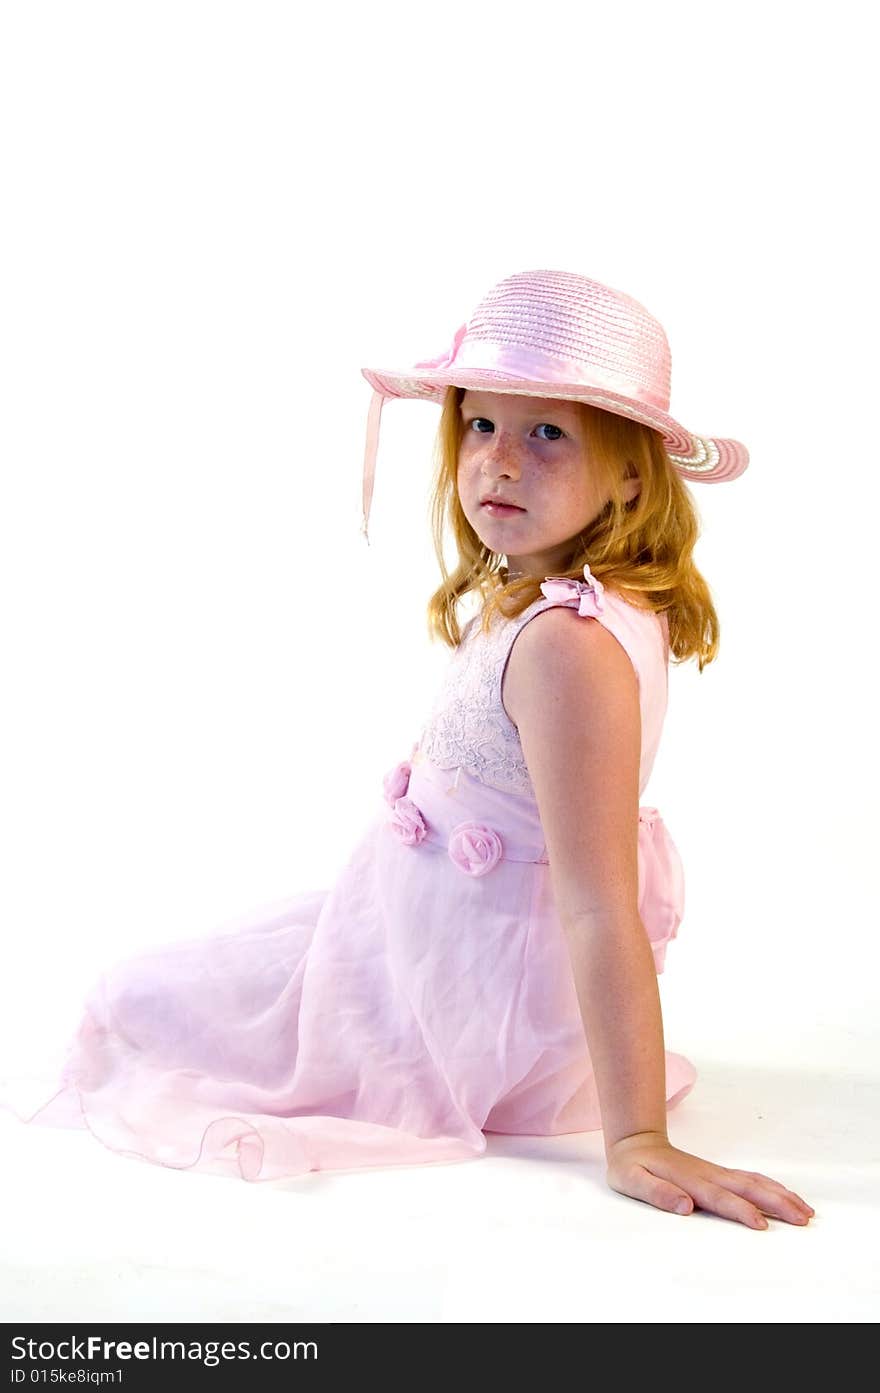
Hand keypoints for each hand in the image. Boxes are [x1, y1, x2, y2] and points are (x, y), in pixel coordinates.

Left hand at [605, 1131, 814, 1229]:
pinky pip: (751, 1178)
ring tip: (806, 1211)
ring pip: (755, 1182)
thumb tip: (685, 1206)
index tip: (762, 1225)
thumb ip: (658, 1193)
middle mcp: (709, 1174)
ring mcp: (716, 1172)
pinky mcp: (719, 1173)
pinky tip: (786, 1196)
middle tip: (803, 1219)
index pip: (720, 1198)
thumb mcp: (633, 1181)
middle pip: (748, 1188)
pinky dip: (772, 1187)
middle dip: (777, 1203)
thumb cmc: (632, 1167)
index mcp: (690, 1181)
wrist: (636, 1141)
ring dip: (781, 1195)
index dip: (741, 1211)